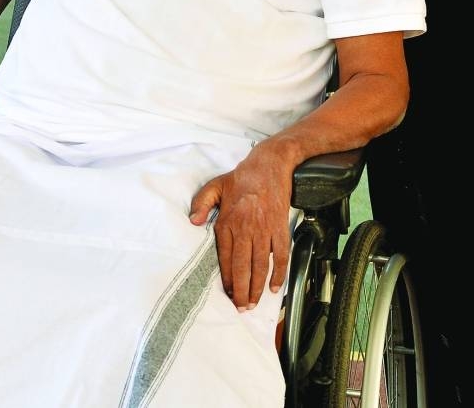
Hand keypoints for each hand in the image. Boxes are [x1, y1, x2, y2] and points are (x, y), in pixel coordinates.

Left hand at [188, 143, 292, 310]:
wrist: (270, 164)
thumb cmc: (242, 177)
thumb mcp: (215, 186)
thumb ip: (201, 203)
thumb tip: (193, 222)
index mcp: (227, 221)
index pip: (225, 258)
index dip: (227, 280)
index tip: (227, 294)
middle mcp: (245, 229)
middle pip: (243, 268)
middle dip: (242, 292)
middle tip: (241, 308)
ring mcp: (264, 229)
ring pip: (261, 265)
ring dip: (257, 288)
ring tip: (254, 303)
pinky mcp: (280, 227)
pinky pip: (280, 255)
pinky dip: (278, 273)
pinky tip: (275, 287)